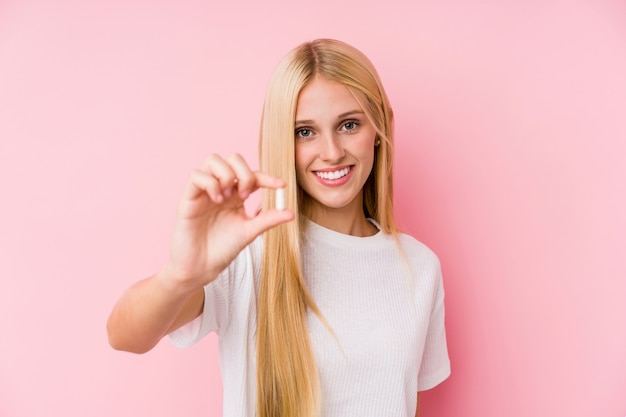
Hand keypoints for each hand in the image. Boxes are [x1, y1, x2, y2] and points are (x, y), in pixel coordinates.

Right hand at [160, 153, 293, 290]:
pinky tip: (216, 200)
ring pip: (213, 160)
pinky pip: (196, 175)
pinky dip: (210, 183)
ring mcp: (204, 191)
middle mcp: (221, 189)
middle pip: (233, 158)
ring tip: (227, 197)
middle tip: (246, 196)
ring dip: (226, 174)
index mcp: (237, 195)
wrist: (201, 267)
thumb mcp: (249, 232)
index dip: (267, 177)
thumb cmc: (222, 249)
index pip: (253, 176)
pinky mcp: (189, 197)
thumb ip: (268, 219)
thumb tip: (291, 212)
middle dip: (244, 172)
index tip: (281, 185)